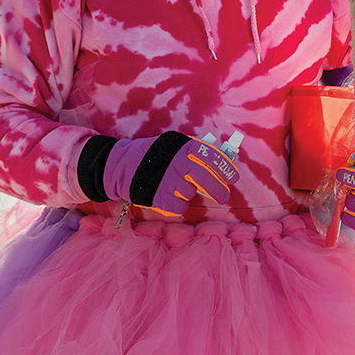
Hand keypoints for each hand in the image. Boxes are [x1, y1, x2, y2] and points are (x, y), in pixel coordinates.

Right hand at [100, 132, 238, 217]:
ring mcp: (168, 181)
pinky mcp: (159, 198)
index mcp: (184, 148)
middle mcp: (177, 164)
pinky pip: (179, 208)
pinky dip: (177, 206)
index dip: (225, 168)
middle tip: (223, 196)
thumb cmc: (153, 155)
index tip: (233, 178)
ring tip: (176, 187)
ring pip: (190, 194)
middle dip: (218, 190)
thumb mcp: (174, 146)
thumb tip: (221, 159)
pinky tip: (169, 198)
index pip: (211, 157)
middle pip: (206, 180)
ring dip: (187, 194)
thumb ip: (193, 152)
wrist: (122, 165)